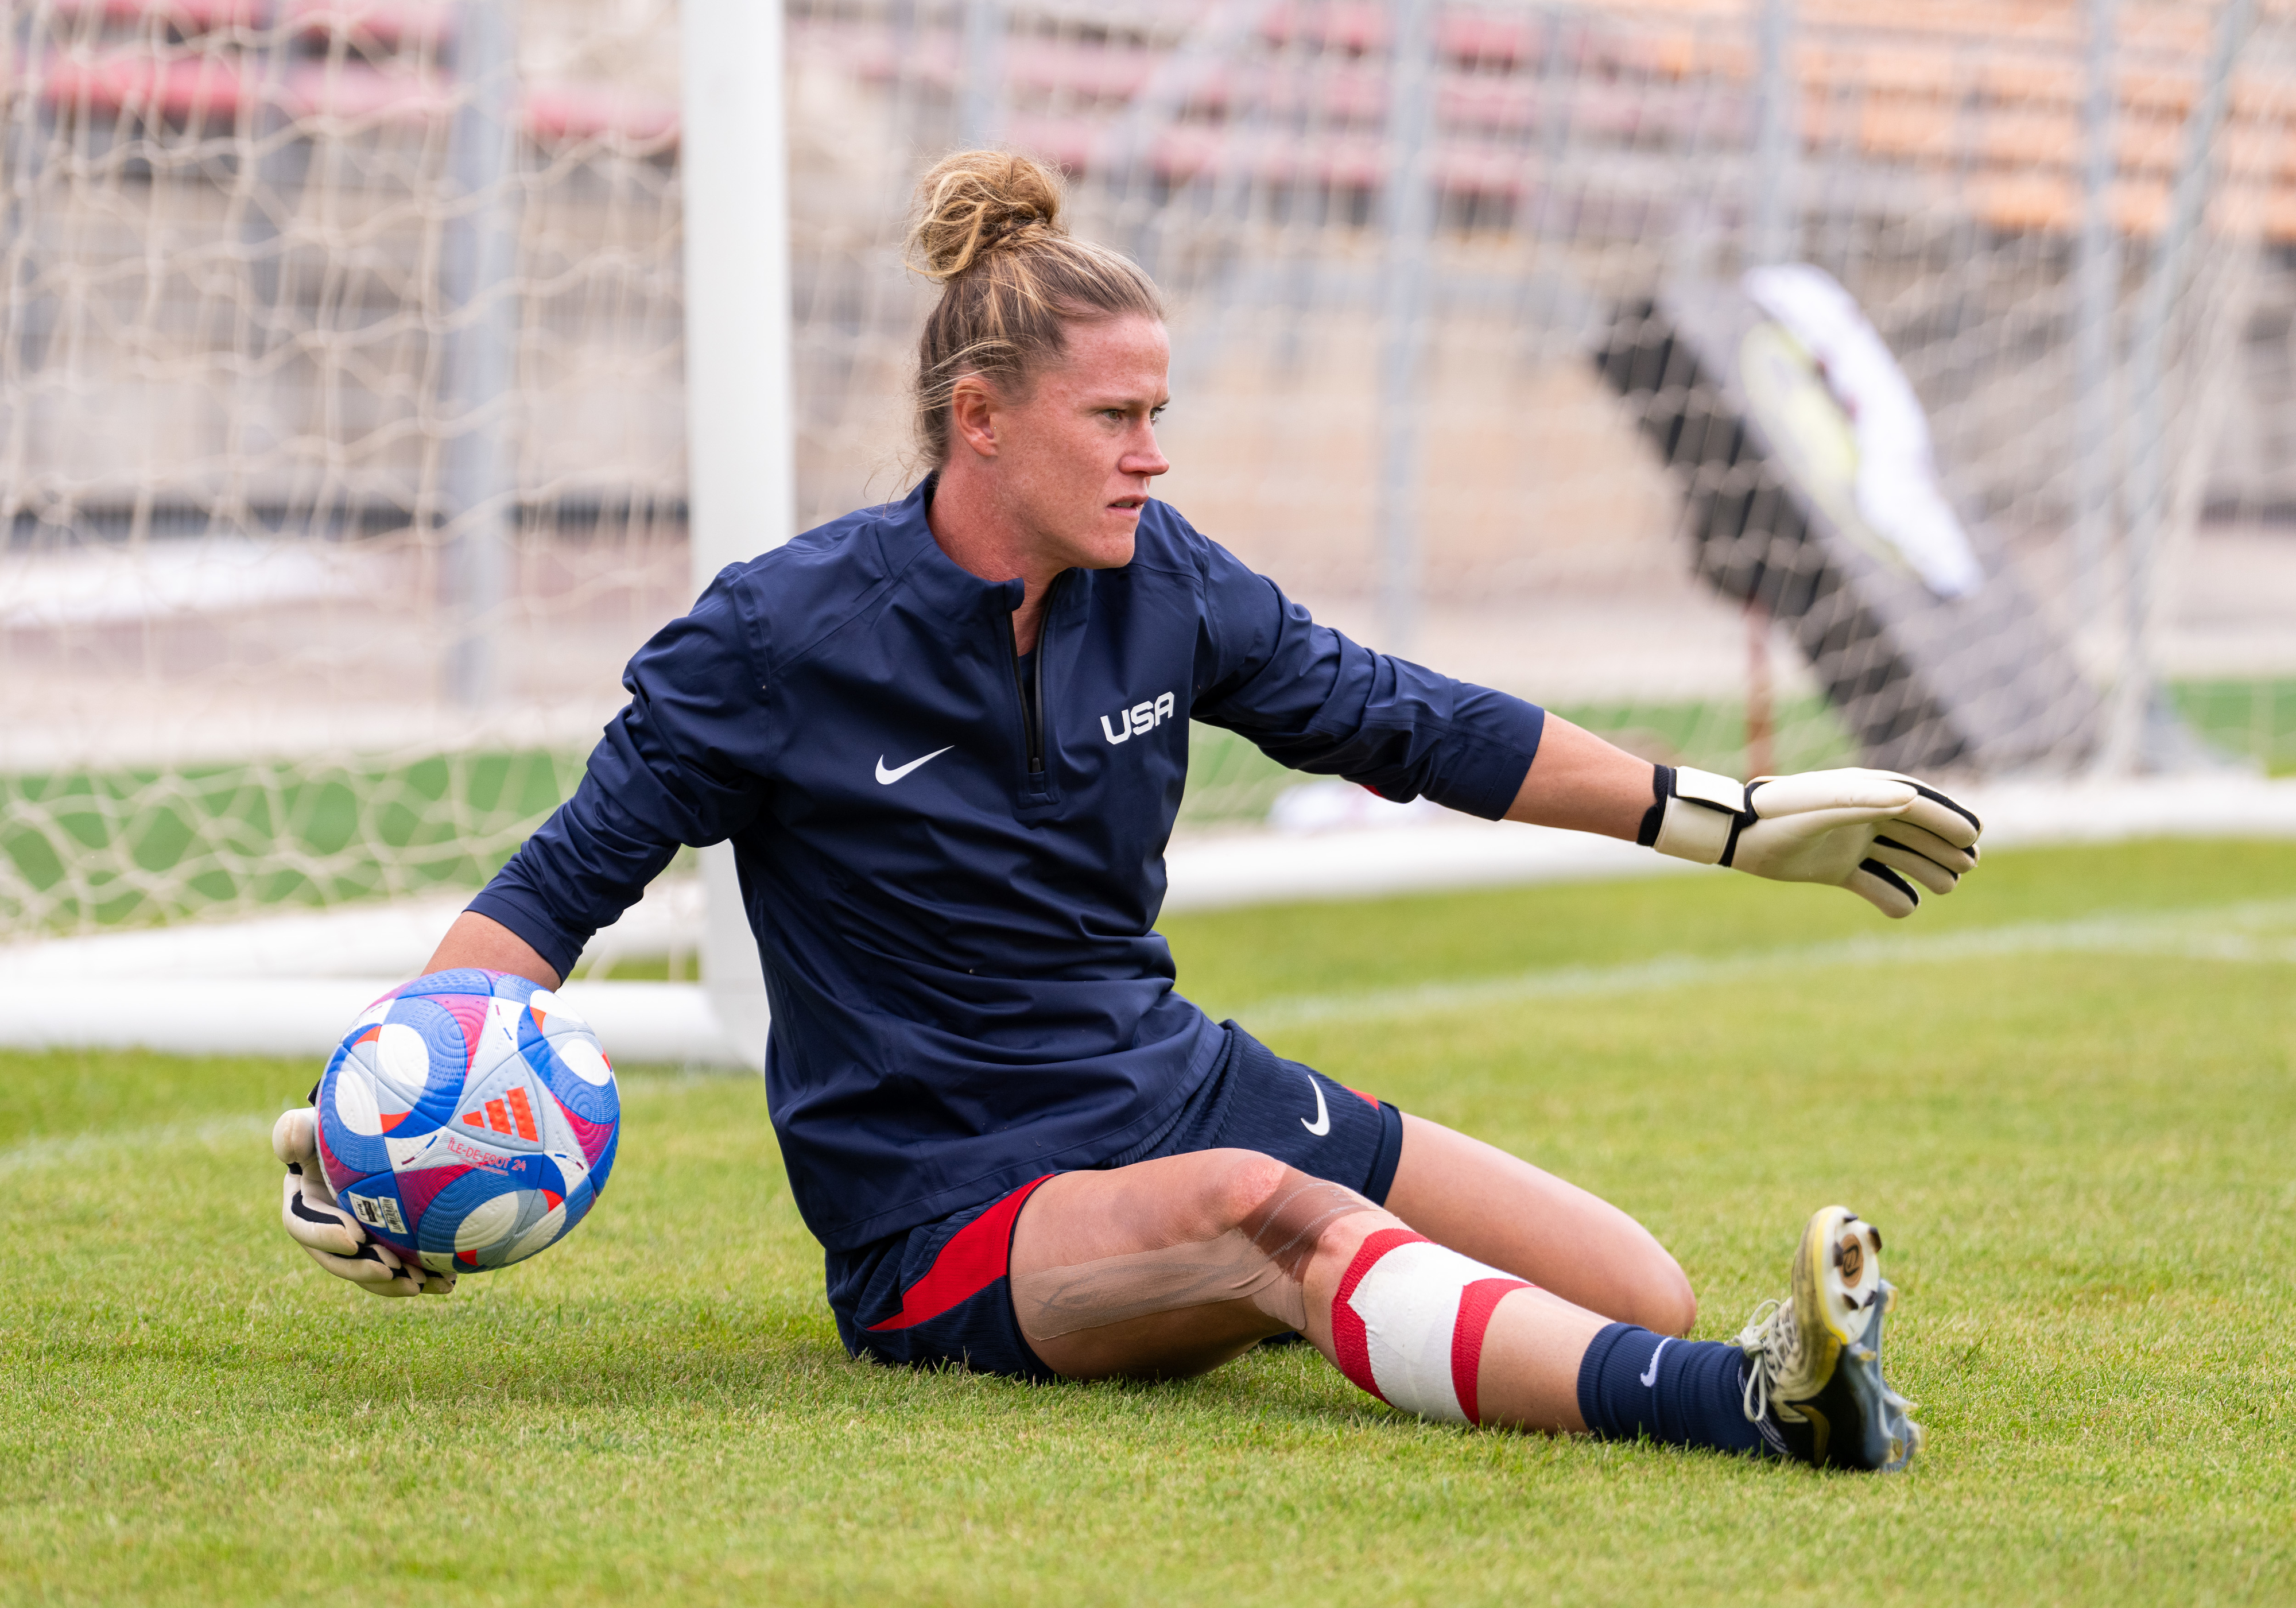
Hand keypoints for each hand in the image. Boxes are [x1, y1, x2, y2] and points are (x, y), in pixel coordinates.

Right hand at [272, 1107, 454, 1297]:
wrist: (388, 1124)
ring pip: (371, 1269)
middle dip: (361, 1269)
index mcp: (303, 1201)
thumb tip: (289, 1138)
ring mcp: (360, 1239)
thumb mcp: (319, 1120)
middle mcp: (327, 1227)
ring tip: (420, 1284)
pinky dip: (423, 1276)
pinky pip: (403, 1266)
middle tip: (390, 1269)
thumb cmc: (347, 1118)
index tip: (355, 1237)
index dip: (324, 1235)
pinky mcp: (390, 1243)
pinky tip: (448, 1281)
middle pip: (337, 1258)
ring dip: (392, 1282)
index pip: (302, 1224)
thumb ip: (298, 1127)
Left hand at [1643, 765, 1980, 917]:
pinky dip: (1891, 896)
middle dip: (1943, 846)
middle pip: (1915, 832)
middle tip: (1969, 865)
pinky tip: (1906, 908)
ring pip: (1900, 858)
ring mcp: (1850, 842)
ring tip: (1949, 886)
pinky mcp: (1835, 867)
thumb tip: (1909, 797)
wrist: (1735, 836)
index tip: (1973, 837)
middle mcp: (1861, 816)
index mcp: (1863, 793)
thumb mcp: (1820, 805)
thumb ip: (1862, 800)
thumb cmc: (1776, 814)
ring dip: (1925, 870)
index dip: (1946, 819)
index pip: (1916, 805)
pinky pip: (1873, 883)